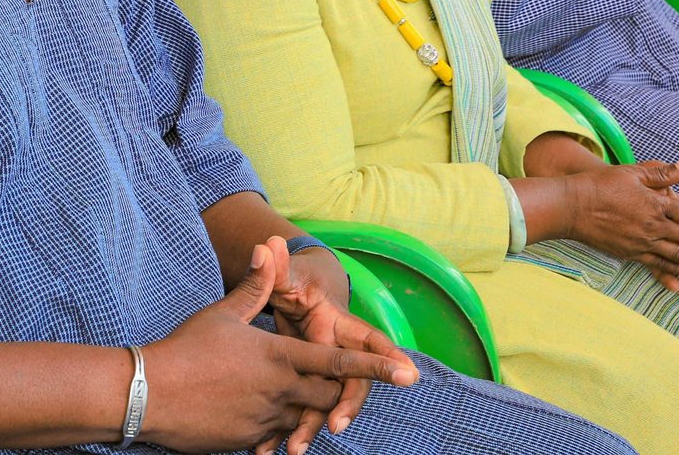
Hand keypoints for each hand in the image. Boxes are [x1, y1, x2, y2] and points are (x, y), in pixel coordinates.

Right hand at [141, 243, 414, 454]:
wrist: (148, 394)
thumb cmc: (186, 348)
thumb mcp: (224, 312)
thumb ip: (257, 284)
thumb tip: (270, 245)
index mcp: (281, 356)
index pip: (340, 361)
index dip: (377, 367)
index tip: (410, 373)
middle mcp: (281, 391)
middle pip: (328, 393)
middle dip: (336, 389)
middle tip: (336, 382)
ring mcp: (266, 420)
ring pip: (303, 417)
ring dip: (303, 409)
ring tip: (286, 396)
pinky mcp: (248, 441)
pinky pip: (275, 435)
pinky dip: (275, 426)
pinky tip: (256, 412)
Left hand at [267, 238, 415, 452]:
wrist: (290, 297)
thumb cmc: (295, 282)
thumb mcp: (288, 276)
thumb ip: (279, 266)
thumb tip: (268, 243)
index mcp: (339, 325)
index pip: (369, 340)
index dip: (389, 357)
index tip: (410, 375)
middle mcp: (337, 352)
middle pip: (350, 383)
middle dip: (346, 406)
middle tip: (336, 427)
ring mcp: (320, 371)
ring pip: (323, 403)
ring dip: (310, 427)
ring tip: (293, 450)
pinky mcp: (302, 384)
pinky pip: (299, 410)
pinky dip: (285, 429)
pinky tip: (268, 448)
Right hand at [568, 160, 678, 295]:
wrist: (573, 206)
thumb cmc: (603, 185)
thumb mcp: (635, 172)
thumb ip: (665, 172)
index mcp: (655, 204)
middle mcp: (652, 226)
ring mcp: (642, 243)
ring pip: (678, 256)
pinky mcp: (632, 254)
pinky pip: (658, 267)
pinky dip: (674, 275)